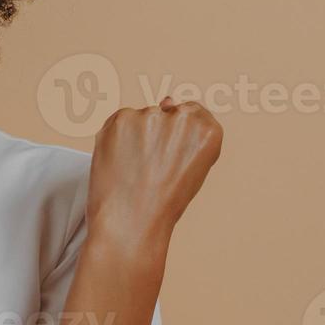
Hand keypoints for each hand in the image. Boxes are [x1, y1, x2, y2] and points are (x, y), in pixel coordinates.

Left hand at [85, 96, 222, 253]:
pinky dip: (115, 138)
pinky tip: (118, 162)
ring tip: (133, 170)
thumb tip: (167, 101)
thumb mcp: (191, 170)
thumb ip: (186, 135)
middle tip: (147, 167)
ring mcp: (152, 115)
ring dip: (134, 136)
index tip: (167, 153)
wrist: (131, 223)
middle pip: (165, 113)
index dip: (176, 135)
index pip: (192, 113)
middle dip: (154, 134)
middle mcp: (184, 118)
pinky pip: (119, 122)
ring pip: (140, 118)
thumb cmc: (162, 204)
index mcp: (209, 132)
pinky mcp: (122, 118)